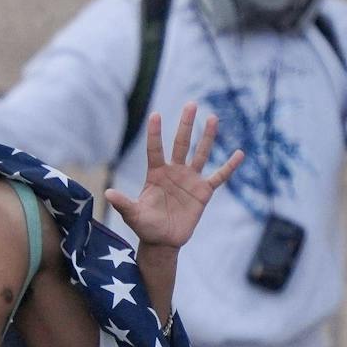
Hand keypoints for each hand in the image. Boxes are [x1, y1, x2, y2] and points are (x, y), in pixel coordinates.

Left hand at [105, 102, 243, 248]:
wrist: (163, 241)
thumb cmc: (146, 226)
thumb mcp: (133, 215)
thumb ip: (123, 203)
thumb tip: (108, 193)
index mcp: (156, 173)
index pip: (155, 149)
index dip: (155, 133)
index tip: (155, 115)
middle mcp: (174, 171)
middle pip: (181, 143)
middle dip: (186, 124)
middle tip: (191, 104)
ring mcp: (190, 180)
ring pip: (200, 154)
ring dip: (207, 137)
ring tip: (212, 118)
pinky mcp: (203, 192)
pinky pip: (219, 177)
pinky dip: (229, 167)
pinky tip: (239, 154)